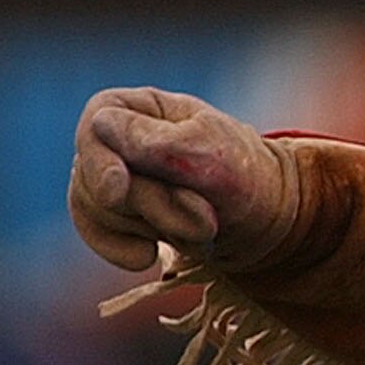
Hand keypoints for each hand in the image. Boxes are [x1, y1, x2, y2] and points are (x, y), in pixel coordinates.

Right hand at [70, 87, 300, 271]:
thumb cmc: (246, 178)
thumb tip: (99, 124)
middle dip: (151, 204)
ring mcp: (116, 177)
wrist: (269, 223)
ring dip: (154, 226)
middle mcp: (118, 139)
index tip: (118, 189)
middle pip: (95, 175)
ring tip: (202, 226)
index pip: (95, 127)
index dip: (101, 160)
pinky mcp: (120, 214)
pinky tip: (149, 256)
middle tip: (205, 215)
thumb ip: (158, 143)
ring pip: (97, 209)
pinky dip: (123, 249)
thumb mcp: (211, 156)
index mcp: (138, 108)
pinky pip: (96, 234)